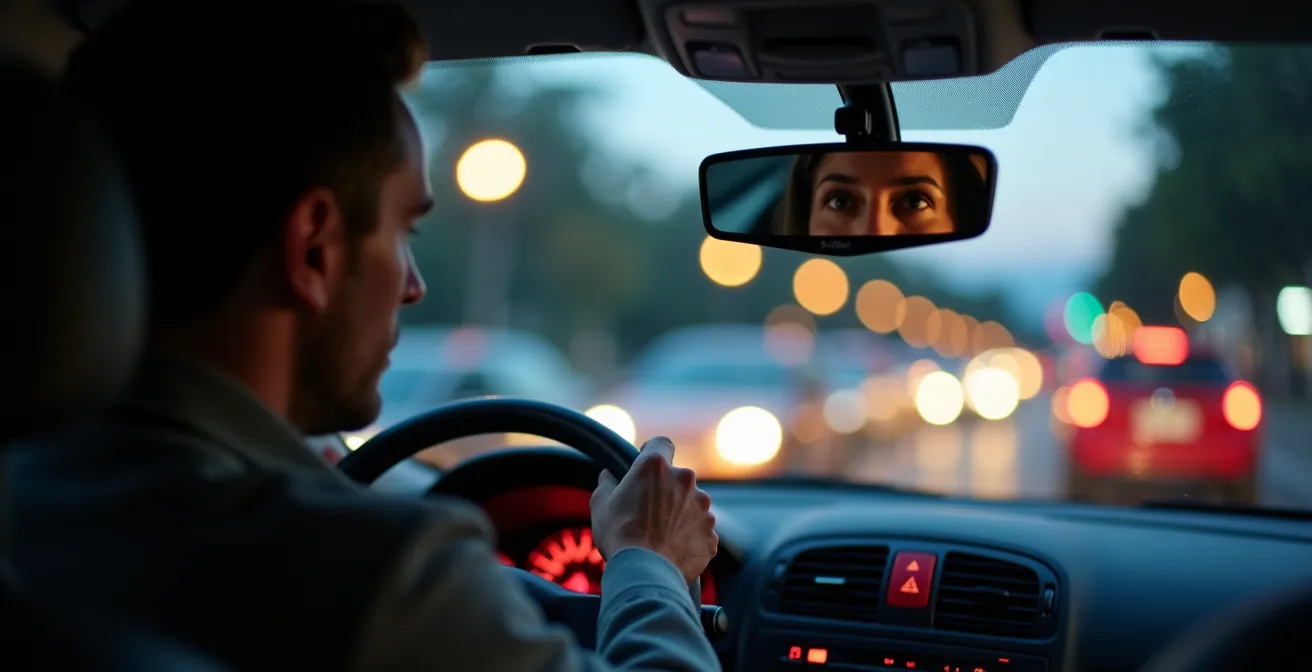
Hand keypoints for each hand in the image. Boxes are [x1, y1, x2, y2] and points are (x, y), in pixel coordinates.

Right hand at [591, 437, 717, 584]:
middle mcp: (685, 480)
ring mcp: (702, 508)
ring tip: (661, 535)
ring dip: (681, 514)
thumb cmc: (618, 535)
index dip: (654, 452)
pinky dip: (690, 537)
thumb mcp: (601, 503)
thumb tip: (608, 476)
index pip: (662, 443)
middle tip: (649, 511)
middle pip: (678, 478)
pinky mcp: (711, 533)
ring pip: (692, 504)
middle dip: (667, 490)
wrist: (643, 573)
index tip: (648, 465)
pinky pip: (700, 530)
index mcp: (656, 467)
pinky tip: (673, 550)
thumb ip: (607, 483)